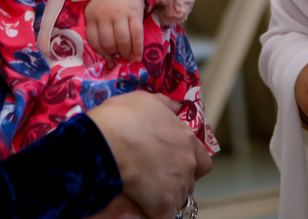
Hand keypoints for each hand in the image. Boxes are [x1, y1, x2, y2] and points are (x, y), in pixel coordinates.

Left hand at [86, 0, 146, 63]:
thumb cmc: (108, 1)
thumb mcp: (97, 13)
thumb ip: (99, 33)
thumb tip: (109, 63)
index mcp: (91, 15)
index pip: (94, 41)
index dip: (102, 53)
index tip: (110, 59)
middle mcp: (104, 14)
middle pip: (108, 42)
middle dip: (115, 53)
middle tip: (120, 56)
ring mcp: (120, 13)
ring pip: (122, 40)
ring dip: (126, 53)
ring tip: (129, 57)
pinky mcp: (134, 12)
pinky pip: (136, 34)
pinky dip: (138, 48)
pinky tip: (138, 56)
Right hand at [88, 91, 211, 218]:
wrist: (105, 141)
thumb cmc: (122, 117)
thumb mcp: (145, 100)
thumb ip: (164, 105)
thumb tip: (175, 107)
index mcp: (185, 138)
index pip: (202, 160)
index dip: (190, 163)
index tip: (175, 163)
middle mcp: (187, 162)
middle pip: (191, 180)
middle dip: (178, 181)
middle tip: (157, 178)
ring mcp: (177, 185)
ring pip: (179, 199)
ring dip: (166, 197)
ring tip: (146, 193)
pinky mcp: (163, 205)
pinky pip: (163, 215)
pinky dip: (154, 213)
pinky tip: (142, 206)